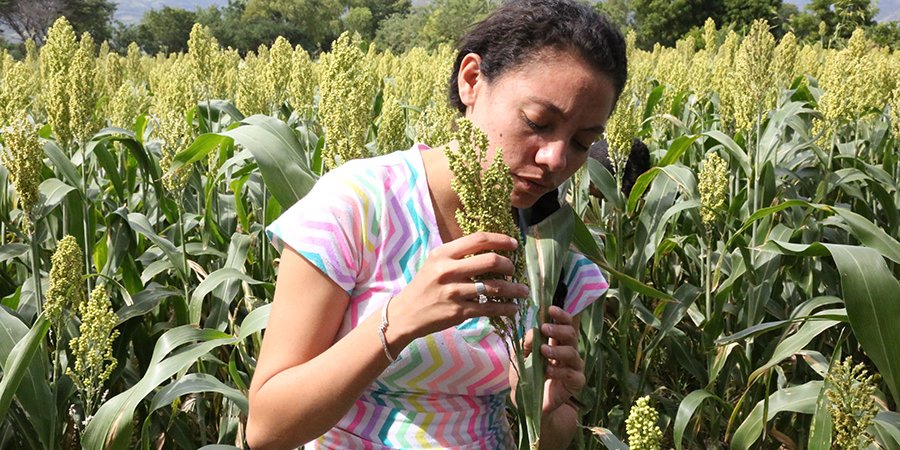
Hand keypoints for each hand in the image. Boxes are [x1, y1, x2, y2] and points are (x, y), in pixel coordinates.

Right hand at [389, 232, 528, 340]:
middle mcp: (448, 270)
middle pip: (491, 261)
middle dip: (509, 265)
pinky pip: (489, 308)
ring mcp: (454, 292)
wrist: (405, 314)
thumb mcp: (435, 263)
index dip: (501, 240)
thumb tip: (489, 248)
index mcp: (443, 254)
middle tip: (515, 270)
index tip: (514, 244)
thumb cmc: (424, 286)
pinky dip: (505, 309)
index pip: (478, 239)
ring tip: (523, 292)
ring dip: (514, 289)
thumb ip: (457, 254)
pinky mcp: (458, 312)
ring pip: (495, 287)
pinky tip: (513, 309)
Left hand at [522, 306, 584, 414]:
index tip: (550, 309)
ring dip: (557, 349)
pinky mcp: (576, 383)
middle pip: (571, 334)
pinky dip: (559, 371)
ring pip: (573, 352)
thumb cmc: (526, 375)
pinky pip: (572, 374)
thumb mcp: (521, 356)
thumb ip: (526, 342)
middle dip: (559, 329)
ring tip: (543, 351)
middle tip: (545, 328)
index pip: (564, 323)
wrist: (528, 402)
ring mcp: (574, 367)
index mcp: (556, 341)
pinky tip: (548, 371)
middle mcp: (568, 351)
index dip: (561, 315)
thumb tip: (534, 331)